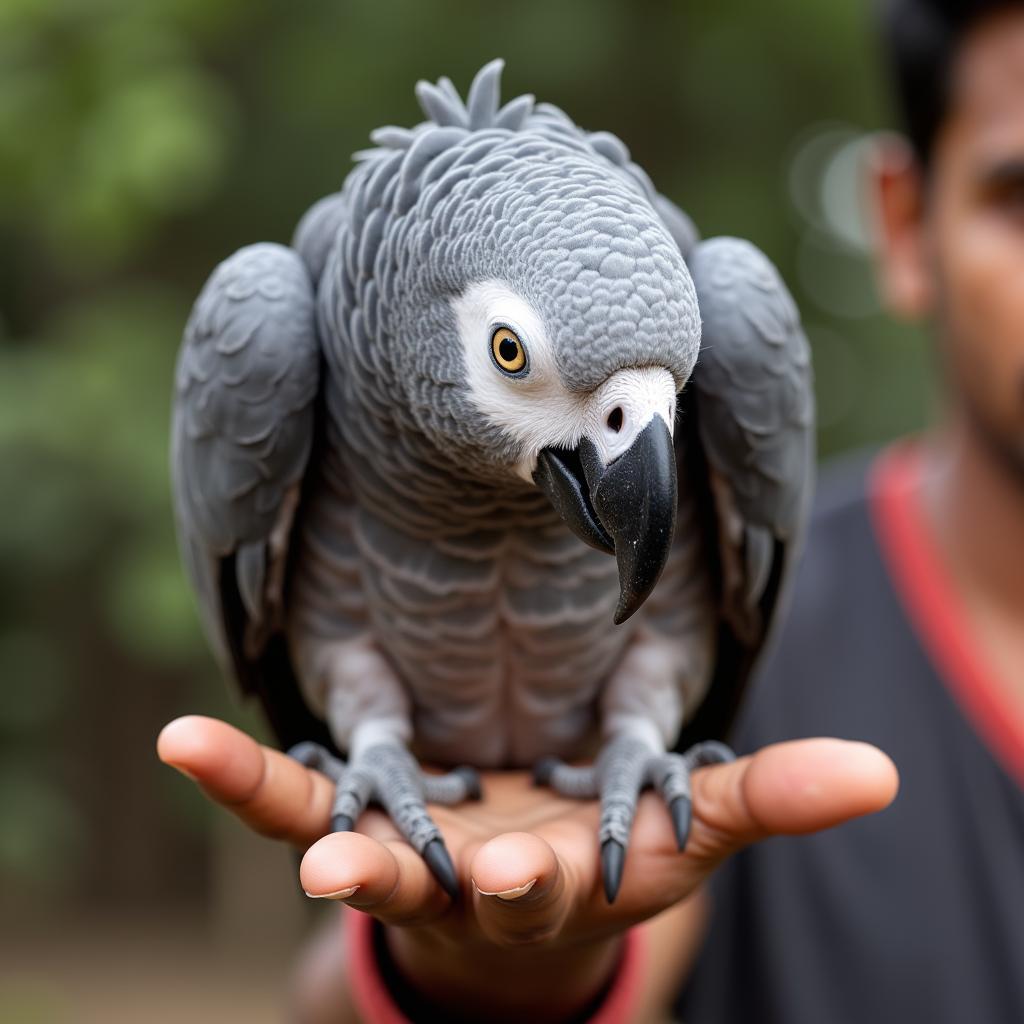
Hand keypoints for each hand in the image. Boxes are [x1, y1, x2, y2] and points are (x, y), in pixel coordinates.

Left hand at [158, 716, 896, 1020]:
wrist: (517, 889)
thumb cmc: (609, 858)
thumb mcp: (688, 826)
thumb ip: (772, 796)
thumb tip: (883, 777)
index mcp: (546, 881)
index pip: (541, 889)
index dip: (536, 885)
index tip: (519, 879)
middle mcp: (455, 876)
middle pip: (418, 881)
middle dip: (391, 873)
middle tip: (345, 871)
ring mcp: (392, 848)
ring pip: (328, 831)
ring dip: (278, 810)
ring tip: (205, 761)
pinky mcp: (347, 809)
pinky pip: (287, 786)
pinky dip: (237, 775)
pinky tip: (180, 740)